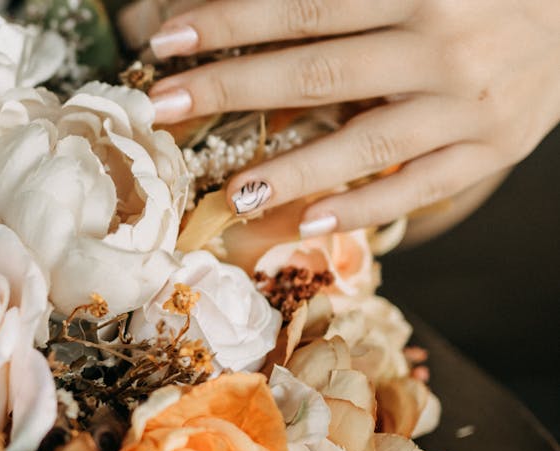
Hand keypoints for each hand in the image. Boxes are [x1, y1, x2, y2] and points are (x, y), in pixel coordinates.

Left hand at [145, 0, 559, 234]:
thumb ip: (335, 0)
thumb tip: (243, 8)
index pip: (305, 8)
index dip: (231, 22)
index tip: (165, 40)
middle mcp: (445, 44)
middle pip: (320, 71)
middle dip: (232, 88)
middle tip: (162, 106)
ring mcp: (471, 104)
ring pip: (368, 142)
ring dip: (294, 171)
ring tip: (233, 192)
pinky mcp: (492, 149)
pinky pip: (421, 186)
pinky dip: (367, 207)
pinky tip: (313, 225)